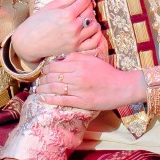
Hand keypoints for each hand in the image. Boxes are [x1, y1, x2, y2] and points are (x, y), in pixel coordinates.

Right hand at [12, 0, 99, 63]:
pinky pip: (94, 43)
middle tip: (83, 6)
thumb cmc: (36, 23)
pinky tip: (90, 31)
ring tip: (85, 18)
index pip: (85, 1)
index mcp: (67, 14)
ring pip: (94, 26)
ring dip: (92, 20)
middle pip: (90, 12)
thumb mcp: (51, 6)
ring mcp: (75, 39)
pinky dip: (96, 36)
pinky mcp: (75, 49)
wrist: (28, 43)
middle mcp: (73, 27)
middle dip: (88, 7)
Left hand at [31, 52, 145, 110]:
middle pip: (52, 76)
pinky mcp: (81, 101)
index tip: (43, 71)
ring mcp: (79, 89)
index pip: (55, 65)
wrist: (122, 87)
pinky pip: (61, 100)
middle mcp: (77, 76)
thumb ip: (76, 57)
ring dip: (43, 89)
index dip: (46, 69)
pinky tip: (43, 98)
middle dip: (42, 79)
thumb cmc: (108, 73)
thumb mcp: (92, 59)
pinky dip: (50, 99)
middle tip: (37, 82)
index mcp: (80, 64)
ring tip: (37, 90)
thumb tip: (60, 58)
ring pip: (54, 88)